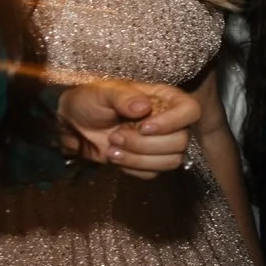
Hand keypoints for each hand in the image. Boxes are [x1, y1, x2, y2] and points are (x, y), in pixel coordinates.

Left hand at [57, 80, 198, 176]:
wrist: (74, 124)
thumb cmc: (90, 101)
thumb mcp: (103, 92)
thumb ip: (123, 96)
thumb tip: (143, 107)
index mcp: (166, 99)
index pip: (191, 110)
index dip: (173, 123)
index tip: (144, 127)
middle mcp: (171, 121)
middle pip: (181, 141)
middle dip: (145, 144)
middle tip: (115, 136)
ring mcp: (162, 143)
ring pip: (171, 160)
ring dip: (139, 159)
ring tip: (112, 148)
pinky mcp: (150, 161)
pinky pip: (154, 173)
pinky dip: (133, 168)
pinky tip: (115, 156)